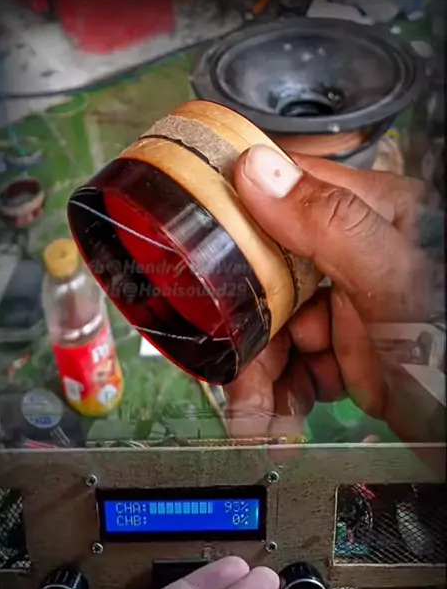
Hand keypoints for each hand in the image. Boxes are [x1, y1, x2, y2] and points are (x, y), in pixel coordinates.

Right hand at [226, 148, 434, 439]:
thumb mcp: (395, 280)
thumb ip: (330, 223)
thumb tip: (258, 171)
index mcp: (373, 217)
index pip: (286, 195)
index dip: (236, 219)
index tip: (194, 247)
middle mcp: (357, 258)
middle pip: (271, 276)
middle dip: (248, 330)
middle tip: (236, 372)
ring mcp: (353, 308)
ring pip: (278, 329)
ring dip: (262, 376)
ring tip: (262, 417)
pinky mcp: (351, 354)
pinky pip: (299, 366)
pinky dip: (286, 395)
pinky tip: (289, 415)